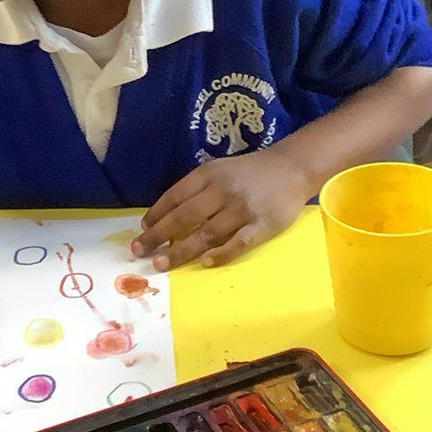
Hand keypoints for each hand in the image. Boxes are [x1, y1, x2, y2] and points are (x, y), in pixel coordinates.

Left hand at [131, 147, 312, 270]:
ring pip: (207, 233)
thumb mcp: (219, 170)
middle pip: (185, 217)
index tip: (141, 230)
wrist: (292, 167)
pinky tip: (205, 263)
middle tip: (139, 252)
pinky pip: (239, 243)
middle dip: (158, 236)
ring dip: (181, 250)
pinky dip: (221, 254)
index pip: (175, 196)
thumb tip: (165, 217)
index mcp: (209, 175)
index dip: (156, 214)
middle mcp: (223, 191)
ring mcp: (243, 209)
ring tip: (161, 264)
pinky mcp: (263, 225)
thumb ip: (196, 190)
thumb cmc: (250, 172)